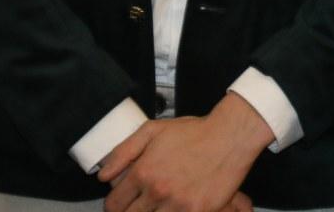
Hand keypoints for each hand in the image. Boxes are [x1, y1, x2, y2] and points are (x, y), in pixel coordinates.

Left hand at [99, 92, 272, 211]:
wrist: (229, 137)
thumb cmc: (194, 132)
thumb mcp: (153, 130)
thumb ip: (124, 151)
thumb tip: (103, 175)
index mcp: (144, 172)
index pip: (114, 204)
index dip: (113, 205)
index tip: (119, 204)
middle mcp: (158, 191)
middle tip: (138, 206)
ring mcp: (177, 205)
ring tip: (158, 205)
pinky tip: (175, 206)